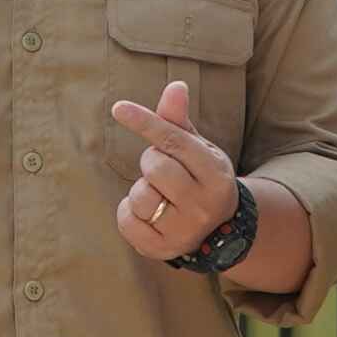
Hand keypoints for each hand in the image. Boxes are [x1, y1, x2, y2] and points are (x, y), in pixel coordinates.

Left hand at [109, 79, 246, 266]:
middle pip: (155, 167)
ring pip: (140, 196)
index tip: (119, 108)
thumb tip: (176, 86)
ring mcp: (184, 230)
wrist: (218, 232)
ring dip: (140, 190)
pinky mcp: (162, 249)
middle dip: (150, 161)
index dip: (145, 122)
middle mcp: (204, 204)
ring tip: (158, 194)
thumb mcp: (197, 149)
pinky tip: (148, 214)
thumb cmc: (200, 179)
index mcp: (216, 173)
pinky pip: (127, 221)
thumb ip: (179, 121)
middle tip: (162, 170)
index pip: (174, 141)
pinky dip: (129, 212)